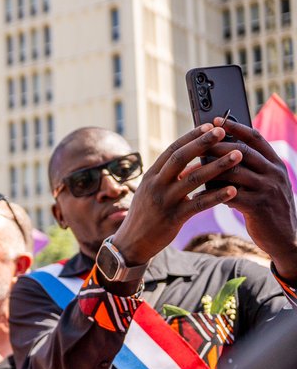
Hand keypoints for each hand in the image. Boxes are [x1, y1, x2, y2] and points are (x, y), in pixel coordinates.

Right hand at [111, 123, 241, 264]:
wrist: (131, 243)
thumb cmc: (145, 216)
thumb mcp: (152, 192)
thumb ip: (170, 177)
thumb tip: (192, 162)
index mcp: (151, 175)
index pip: (172, 150)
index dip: (191, 136)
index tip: (209, 125)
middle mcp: (155, 185)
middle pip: (180, 158)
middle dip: (203, 143)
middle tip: (223, 131)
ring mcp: (163, 201)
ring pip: (193, 179)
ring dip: (217, 166)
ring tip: (237, 156)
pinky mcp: (173, 218)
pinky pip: (198, 204)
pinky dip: (216, 196)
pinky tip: (233, 191)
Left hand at [208, 117, 296, 278]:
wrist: (286, 237)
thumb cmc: (268, 207)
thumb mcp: (264, 183)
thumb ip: (249, 169)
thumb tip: (218, 153)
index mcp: (275, 163)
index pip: (255, 138)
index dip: (235, 127)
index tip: (215, 120)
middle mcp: (274, 172)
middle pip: (241, 152)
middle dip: (215, 147)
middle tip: (194, 145)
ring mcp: (268, 189)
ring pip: (234, 173)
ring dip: (208, 171)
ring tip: (188, 172)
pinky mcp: (259, 206)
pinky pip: (230, 196)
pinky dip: (211, 195)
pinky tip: (196, 196)